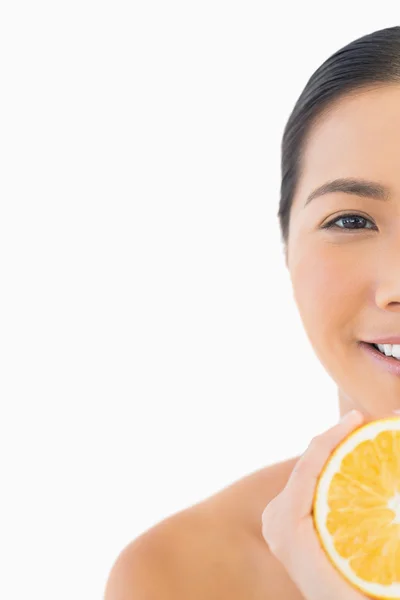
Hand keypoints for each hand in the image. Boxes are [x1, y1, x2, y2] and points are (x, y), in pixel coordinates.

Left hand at [261, 410, 369, 599]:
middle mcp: (275, 519)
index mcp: (287, 525)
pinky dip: (328, 468)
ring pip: (308, 472)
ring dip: (335, 452)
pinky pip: (307, 485)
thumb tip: (391, 454)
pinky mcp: (285, 522)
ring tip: (361, 434)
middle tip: (366, 422)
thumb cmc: (349, 590)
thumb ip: (382, 521)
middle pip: (308, 464)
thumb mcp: (365, 561)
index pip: (308, 466)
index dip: (333, 435)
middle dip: (338, 439)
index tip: (359, 417)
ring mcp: (276, 520)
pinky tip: (350, 457)